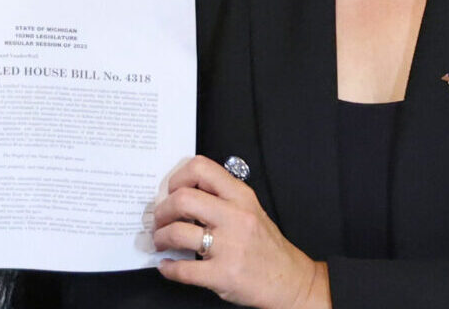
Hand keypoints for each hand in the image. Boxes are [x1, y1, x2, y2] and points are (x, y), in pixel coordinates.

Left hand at [151, 156, 328, 308]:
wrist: (288, 279)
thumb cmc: (266, 246)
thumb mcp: (251, 209)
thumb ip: (222, 198)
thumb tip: (181, 194)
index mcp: (241, 197)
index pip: (201, 168)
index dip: (177, 177)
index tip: (171, 190)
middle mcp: (235, 218)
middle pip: (182, 199)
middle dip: (162, 210)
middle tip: (160, 219)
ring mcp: (229, 247)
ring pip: (177, 232)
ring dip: (161, 237)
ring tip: (162, 241)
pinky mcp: (222, 275)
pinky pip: (182, 269)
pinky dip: (168, 268)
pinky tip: (168, 266)